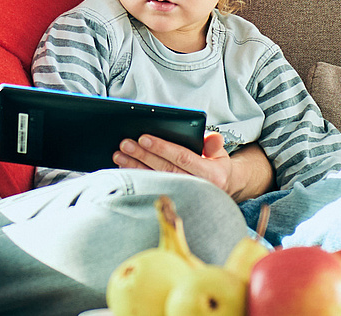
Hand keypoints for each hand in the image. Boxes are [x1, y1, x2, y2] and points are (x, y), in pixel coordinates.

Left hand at [114, 133, 272, 200]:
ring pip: (155, 181)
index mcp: (211, 174)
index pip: (183, 158)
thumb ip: (214, 144)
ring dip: (135, 167)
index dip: (162, 148)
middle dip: (143, 156)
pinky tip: (124, 169)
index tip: (144, 138)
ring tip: (119, 155)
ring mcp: (184, 198)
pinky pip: (151, 190)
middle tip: (126, 144)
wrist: (220, 192)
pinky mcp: (173, 203)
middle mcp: (198, 188)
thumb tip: (212, 137)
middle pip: (165, 169)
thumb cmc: (215, 168)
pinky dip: (137, 179)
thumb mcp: (220, 155)